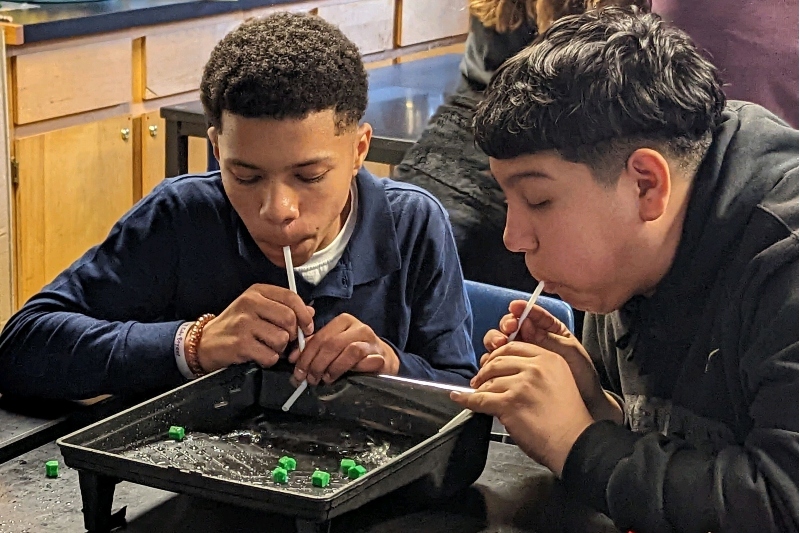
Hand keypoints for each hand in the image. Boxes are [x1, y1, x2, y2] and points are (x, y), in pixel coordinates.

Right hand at [195, 284, 314, 372]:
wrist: (205, 342)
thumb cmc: (235, 325)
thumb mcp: (258, 309)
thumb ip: (284, 308)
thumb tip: (310, 313)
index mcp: (257, 292)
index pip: (290, 297)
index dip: (304, 314)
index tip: (308, 326)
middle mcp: (250, 304)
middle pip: (289, 319)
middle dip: (293, 334)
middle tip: (286, 340)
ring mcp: (244, 323)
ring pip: (281, 339)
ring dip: (280, 349)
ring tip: (268, 347)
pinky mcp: (240, 344)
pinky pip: (270, 355)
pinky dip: (269, 359)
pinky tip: (259, 355)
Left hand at [288, 313, 399, 384]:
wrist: (381, 358)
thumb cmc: (352, 353)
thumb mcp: (332, 346)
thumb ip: (313, 348)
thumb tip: (293, 357)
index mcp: (343, 321)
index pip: (320, 337)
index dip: (306, 355)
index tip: (298, 372)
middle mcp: (358, 327)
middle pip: (332, 344)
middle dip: (317, 364)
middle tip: (311, 379)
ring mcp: (371, 341)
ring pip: (350, 351)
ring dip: (334, 368)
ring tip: (327, 379)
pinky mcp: (381, 356)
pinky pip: (366, 362)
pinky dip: (353, 370)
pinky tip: (347, 377)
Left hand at [451, 344, 593, 475]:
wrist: (576, 443)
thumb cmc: (569, 420)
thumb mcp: (560, 382)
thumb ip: (538, 373)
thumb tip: (510, 374)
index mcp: (549, 359)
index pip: (515, 347)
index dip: (498, 355)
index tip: (492, 362)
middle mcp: (535, 368)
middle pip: (499, 360)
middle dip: (486, 369)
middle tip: (480, 379)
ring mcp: (521, 384)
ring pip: (489, 380)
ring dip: (480, 388)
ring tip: (476, 393)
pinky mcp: (509, 403)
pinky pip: (480, 399)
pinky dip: (466, 399)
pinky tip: (459, 398)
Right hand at [482, 303, 620, 422]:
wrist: (583, 404)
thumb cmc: (581, 377)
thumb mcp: (570, 352)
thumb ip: (549, 338)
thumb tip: (526, 323)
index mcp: (548, 331)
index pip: (531, 315)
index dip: (521, 310)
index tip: (515, 308)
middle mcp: (530, 341)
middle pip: (510, 327)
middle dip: (505, 325)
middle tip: (508, 330)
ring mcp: (518, 357)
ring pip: (499, 343)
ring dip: (495, 341)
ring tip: (499, 345)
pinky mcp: (510, 373)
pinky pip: (496, 363)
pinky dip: (491, 361)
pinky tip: (493, 362)